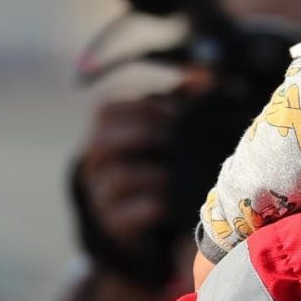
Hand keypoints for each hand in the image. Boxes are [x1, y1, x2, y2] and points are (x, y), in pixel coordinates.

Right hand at [71, 80, 201, 277]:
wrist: (140, 223)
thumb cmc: (154, 166)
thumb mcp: (162, 133)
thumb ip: (178, 104)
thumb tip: (204, 75)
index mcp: (105, 134)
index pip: (106, 111)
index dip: (140, 108)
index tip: (175, 111)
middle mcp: (96, 163)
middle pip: (102, 142)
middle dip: (143, 136)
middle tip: (175, 139)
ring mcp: (102, 195)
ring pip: (118, 178)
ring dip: (153, 173)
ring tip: (178, 173)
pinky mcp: (115, 224)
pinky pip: (127, 214)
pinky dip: (152, 206)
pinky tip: (172, 203)